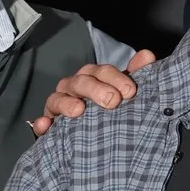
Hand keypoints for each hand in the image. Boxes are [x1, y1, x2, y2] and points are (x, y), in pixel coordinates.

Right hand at [31, 50, 154, 134]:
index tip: (131, 91)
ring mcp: (59, 104)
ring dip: (67, 103)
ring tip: (78, 110)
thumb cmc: (110, 105)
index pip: (102, 71)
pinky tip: (47, 126)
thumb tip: (147, 56)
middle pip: (81, 82)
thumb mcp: (124, 90)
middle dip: (96, 89)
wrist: (96, 134)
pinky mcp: (49, 123)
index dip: (116, 78)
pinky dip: (43, 123)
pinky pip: (43, 122)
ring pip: (59, 98)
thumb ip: (136, 73)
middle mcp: (75, 87)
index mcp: (93, 77)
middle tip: (112, 101)